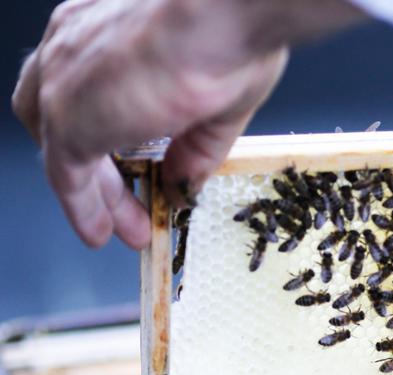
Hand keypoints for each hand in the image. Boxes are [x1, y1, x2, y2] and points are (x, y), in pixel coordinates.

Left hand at [12, 0, 361, 249]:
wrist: (221, 17)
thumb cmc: (230, 35)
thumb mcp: (216, 100)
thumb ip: (192, 145)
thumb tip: (185, 180)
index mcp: (103, 26)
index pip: (82, 84)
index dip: (102, 128)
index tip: (127, 162)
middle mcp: (72, 45)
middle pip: (57, 116)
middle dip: (91, 164)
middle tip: (124, 205)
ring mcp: (64, 81)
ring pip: (60, 147)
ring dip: (91, 193)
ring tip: (121, 227)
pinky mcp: (67, 118)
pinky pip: (64, 175)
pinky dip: (82, 207)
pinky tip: (102, 230)